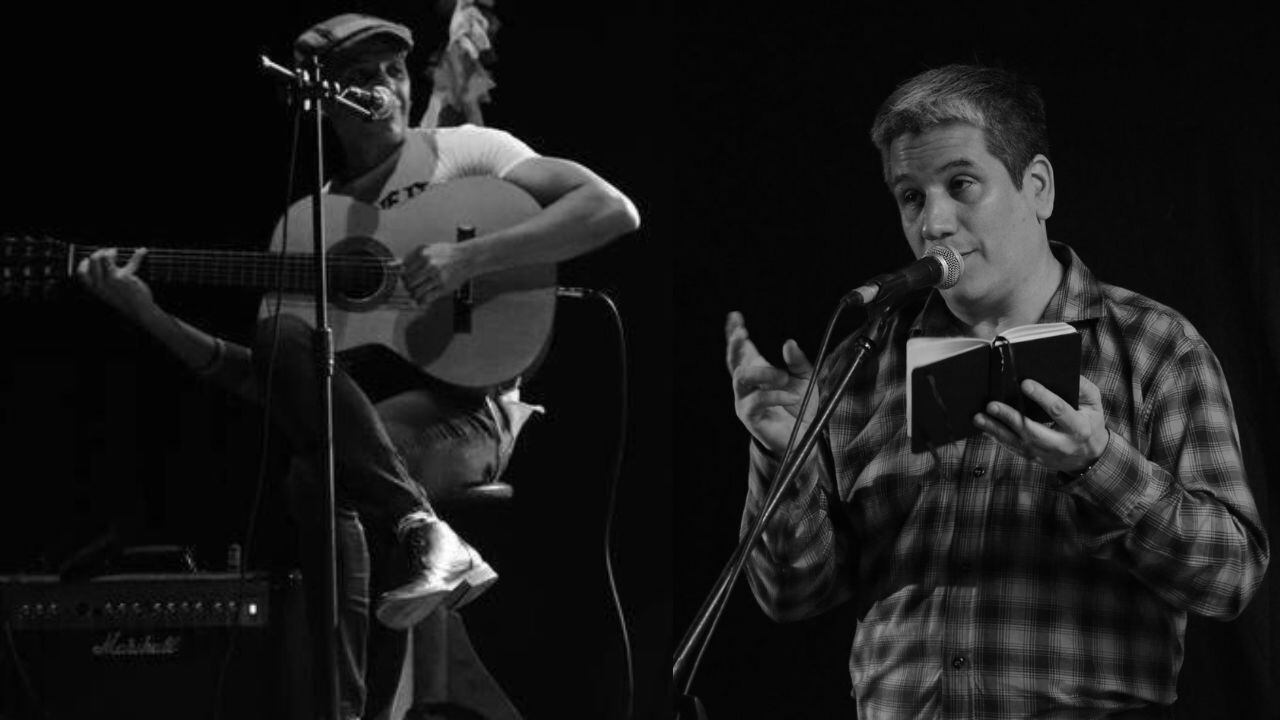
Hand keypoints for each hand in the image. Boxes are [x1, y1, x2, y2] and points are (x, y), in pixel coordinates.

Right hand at [76, 247, 156, 319]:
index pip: (81, 272)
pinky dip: (138, 255)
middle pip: (94, 259)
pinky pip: (131, 261)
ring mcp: (111, 280)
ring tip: (115, 252)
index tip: (91, 259)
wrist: (139, 313)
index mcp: (93, 289)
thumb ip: (102, 280)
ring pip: (105, 256)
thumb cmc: (124, 303)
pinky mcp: (124, 277)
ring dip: (111, 251)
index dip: (86, 262)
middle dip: (100, 252)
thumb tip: (100, 263)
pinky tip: (142, 251)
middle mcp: (100, 284)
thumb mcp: (107, 293)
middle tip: (107, 252)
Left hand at [402, 242, 475, 305]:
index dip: (402, 277)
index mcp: (422, 253)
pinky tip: (424, 296)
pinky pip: (426, 298)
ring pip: (415, 292)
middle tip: (411, 286)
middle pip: (408, 282)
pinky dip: (422, 300)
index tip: (404, 278)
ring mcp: (437, 276)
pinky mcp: (444, 287)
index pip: (402, 270)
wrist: (467, 257)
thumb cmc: (446, 253)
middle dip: (407, 286)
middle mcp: (429, 264)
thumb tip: (390, 265)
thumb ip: (408, 258)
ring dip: (414, 294)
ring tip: (419, 291)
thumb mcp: (427, 250)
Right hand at [725, 311, 815, 455]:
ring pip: (742, 378)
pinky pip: (757, 401)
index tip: (735, 316)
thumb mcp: (805, 377)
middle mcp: (747, 384)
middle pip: (734, 361)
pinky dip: (775, 395)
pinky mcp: (750, 416)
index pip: (741, 350)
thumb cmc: (801, 405)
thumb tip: (788, 343)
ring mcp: (746, 400)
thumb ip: (797, 361)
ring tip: (783, 377)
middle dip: (736, 345)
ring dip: (763, 373)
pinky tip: (791, 395)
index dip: (734, 333)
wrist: (804, 437)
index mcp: (758, 371)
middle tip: (743, 334)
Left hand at [973, 375, 1109, 473]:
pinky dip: (997, 438)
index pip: (1058, 410)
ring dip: (996, 430)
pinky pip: (1013, 448)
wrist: (1090, 457)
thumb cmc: (1089, 421)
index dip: (1042, 396)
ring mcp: (1046, 454)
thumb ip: (1082, 388)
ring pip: (1018, 443)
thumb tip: (1059, 372)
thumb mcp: (1093, 404)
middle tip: (992, 404)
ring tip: (979, 417)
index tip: (1025, 383)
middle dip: (1011, 417)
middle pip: (1033, 431)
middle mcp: (1062, 444)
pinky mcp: (1035, 458)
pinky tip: (984, 427)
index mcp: (1079, 428)